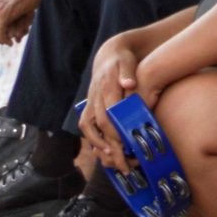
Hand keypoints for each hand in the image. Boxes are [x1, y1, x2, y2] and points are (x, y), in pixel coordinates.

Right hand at [79, 36, 144, 169]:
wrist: (109, 55)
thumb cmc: (122, 60)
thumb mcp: (127, 61)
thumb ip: (128, 72)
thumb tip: (129, 84)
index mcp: (105, 88)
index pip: (108, 115)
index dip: (115, 131)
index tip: (125, 145)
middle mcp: (95, 98)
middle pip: (99, 125)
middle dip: (110, 144)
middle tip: (123, 161)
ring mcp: (91, 102)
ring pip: (88, 127)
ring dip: (97, 144)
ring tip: (111, 159)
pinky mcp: (90, 106)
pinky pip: (87, 125)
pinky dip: (92, 138)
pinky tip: (102, 150)